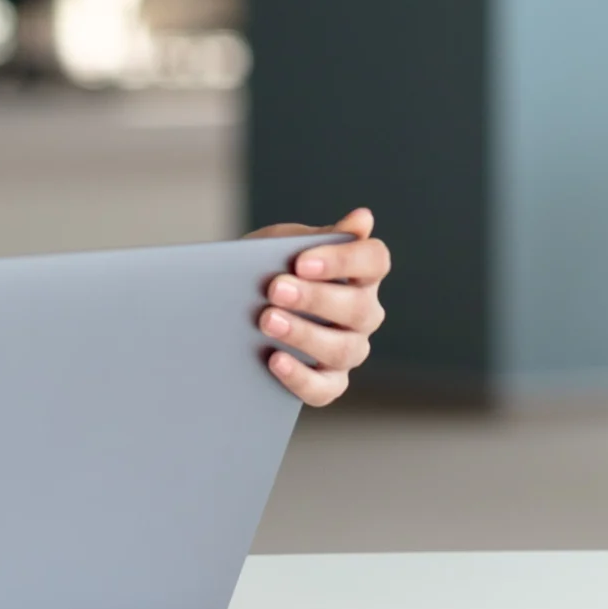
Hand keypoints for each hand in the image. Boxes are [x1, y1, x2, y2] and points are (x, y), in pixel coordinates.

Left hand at [245, 208, 389, 405]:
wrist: (233, 305)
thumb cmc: (270, 268)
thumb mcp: (286, 245)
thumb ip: (318, 236)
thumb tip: (363, 219)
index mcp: (361, 272)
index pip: (374, 261)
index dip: (343, 260)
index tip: (301, 261)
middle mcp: (364, 312)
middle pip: (357, 307)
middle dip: (314, 299)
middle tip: (274, 289)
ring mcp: (350, 349)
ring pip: (342, 349)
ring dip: (304, 335)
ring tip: (267, 321)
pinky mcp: (330, 383)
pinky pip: (324, 389)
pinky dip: (300, 377)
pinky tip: (274, 360)